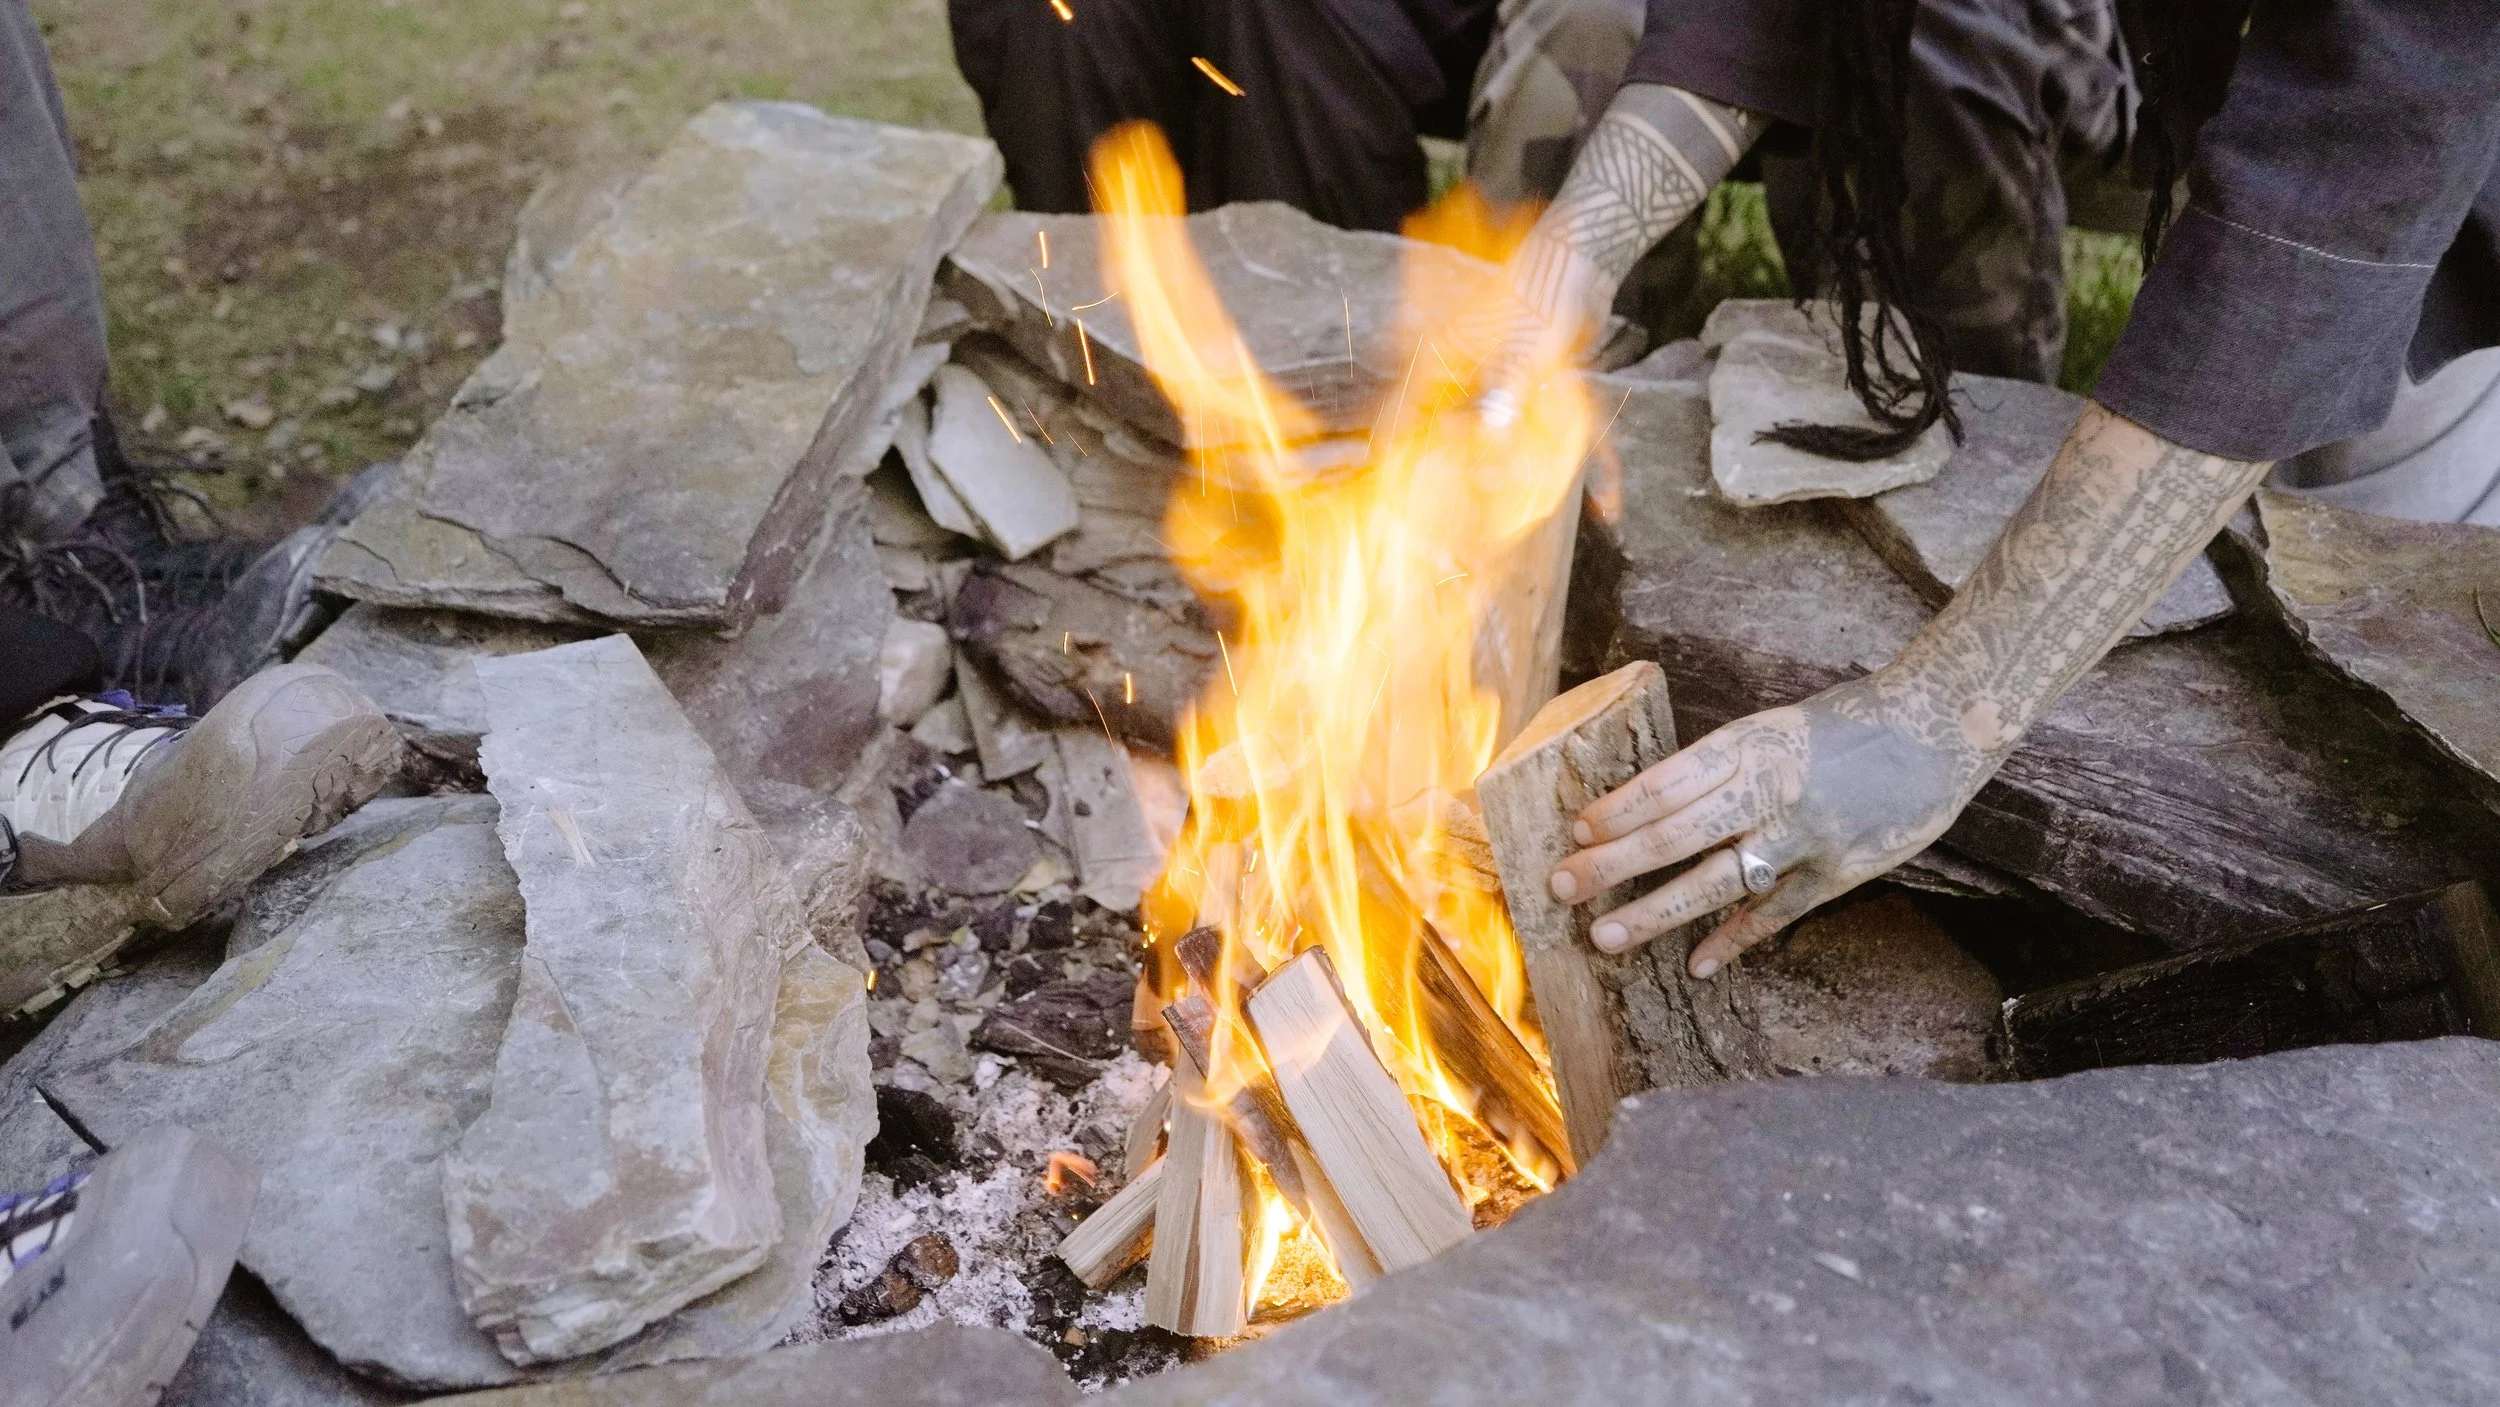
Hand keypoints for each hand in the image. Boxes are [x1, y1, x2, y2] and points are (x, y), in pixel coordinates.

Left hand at [1544, 671, 1978, 977]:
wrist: (1942, 724)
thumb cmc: (1847, 723)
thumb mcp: (1775, 729)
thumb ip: (1724, 768)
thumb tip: (1651, 808)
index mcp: (1750, 744)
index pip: (1668, 782)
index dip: (1617, 810)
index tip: (1574, 830)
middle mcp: (1772, 789)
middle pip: (1676, 833)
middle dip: (1612, 864)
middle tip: (1559, 887)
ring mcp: (1806, 835)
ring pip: (1716, 880)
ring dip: (1655, 913)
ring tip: (1605, 938)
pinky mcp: (1839, 871)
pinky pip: (1774, 914)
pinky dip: (1734, 941)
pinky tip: (1697, 965)